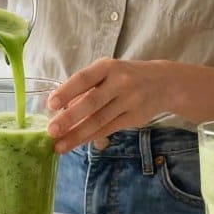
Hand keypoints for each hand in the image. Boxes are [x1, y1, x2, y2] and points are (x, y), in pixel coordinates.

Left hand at [46, 59, 166, 153]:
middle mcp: (120, 82)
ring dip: (77, 135)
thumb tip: (59, 109)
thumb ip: (86, 88)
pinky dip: (90, 137)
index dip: (66, 91)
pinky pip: (108, 129)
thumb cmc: (124, 76)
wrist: (163, 83)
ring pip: (99, 121)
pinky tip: (76, 143)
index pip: (83, 78)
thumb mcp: (107, 73)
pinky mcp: (134, 118)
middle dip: (69, 118)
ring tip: (58, 146)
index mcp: (108, 67)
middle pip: (91, 102)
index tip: (50, 104)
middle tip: (51, 131)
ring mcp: (129, 101)